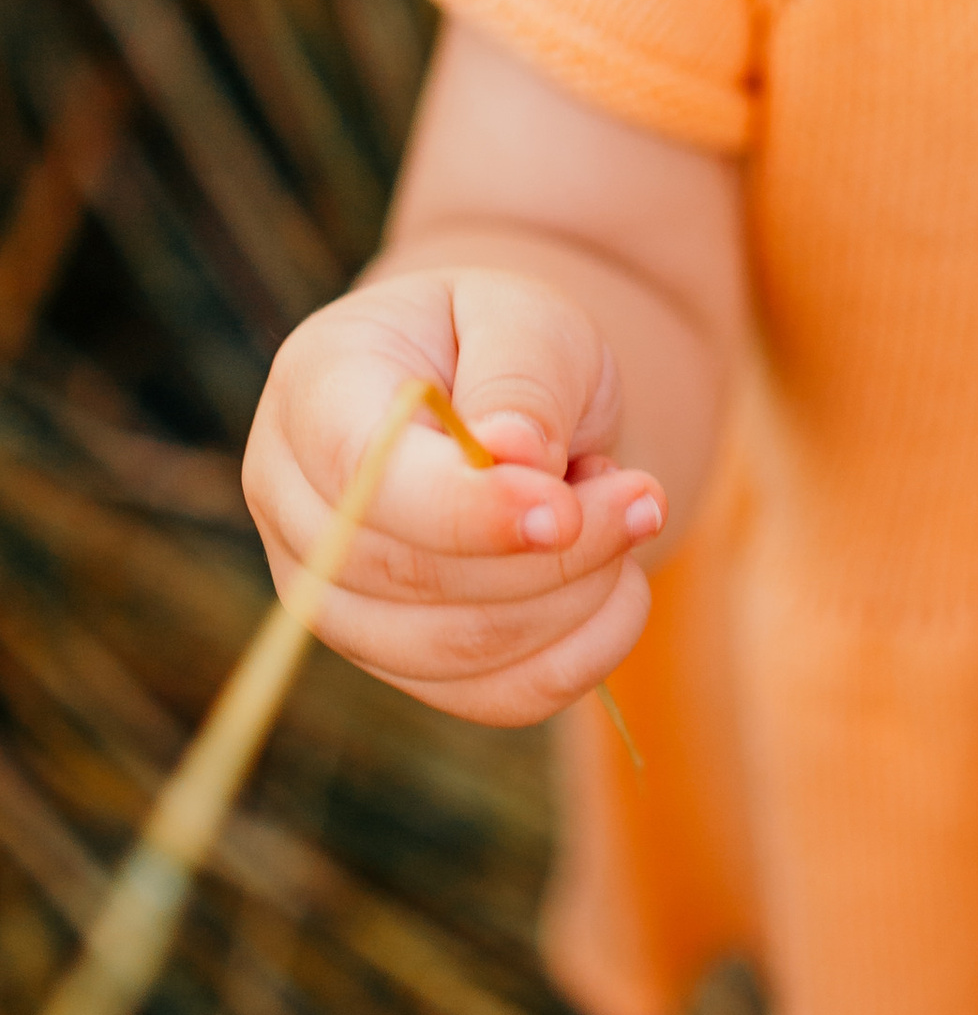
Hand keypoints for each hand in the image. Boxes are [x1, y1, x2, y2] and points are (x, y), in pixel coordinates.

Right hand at [242, 265, 665, 726]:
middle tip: (642, 497)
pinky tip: (624, 588)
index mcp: (314, 392)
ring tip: (630, 515)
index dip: (462, 510)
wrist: (510, 395)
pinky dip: (579, 656)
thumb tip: (515, 454)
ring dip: (571, 600)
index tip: (565, 511)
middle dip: (546, 555)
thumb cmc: (507, 342)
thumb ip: (522, 378)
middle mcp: (298, 507)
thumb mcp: (528, 319)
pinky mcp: (399, 657)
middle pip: (402, 577)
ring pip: (449, 650)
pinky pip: (490, 696)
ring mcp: (335, 597)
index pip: (360, 476)